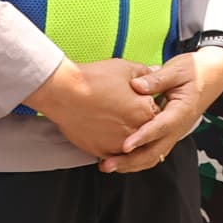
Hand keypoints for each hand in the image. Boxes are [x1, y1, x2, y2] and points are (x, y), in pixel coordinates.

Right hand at [29, 57, 153, 156]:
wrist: (64, 92)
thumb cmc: (94, 80)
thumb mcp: (125, 69)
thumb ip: (146, 73)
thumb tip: (156, 73)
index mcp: (146, 112)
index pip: (158, 114)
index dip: (150, 107)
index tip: (142, 103)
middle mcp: (136, 132)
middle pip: (146, 132)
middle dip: (141, 123)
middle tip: (128, 114)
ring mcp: (118, 145)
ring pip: (131, 146)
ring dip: (129, 138)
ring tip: (116, 123)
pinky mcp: (102, 151)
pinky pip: (114, 154)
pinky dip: (113, 146)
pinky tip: (106, 132)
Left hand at [106, 46, 222, 173]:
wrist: (211, 76)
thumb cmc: (195, 71)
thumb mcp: (177, 69)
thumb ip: (157, 78)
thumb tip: (136, 85)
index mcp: (181, 111)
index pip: (161, 128)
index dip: (142, 138)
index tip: (125, 146)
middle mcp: (178, 127)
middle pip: (155, 151)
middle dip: (131, 161)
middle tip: (108, 165)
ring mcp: (173, 133)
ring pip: (153, 156)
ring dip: (131, 164)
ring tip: (108, 165)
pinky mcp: (167, 133)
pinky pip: (153, 151)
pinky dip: (136, 159)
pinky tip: (119, 158)